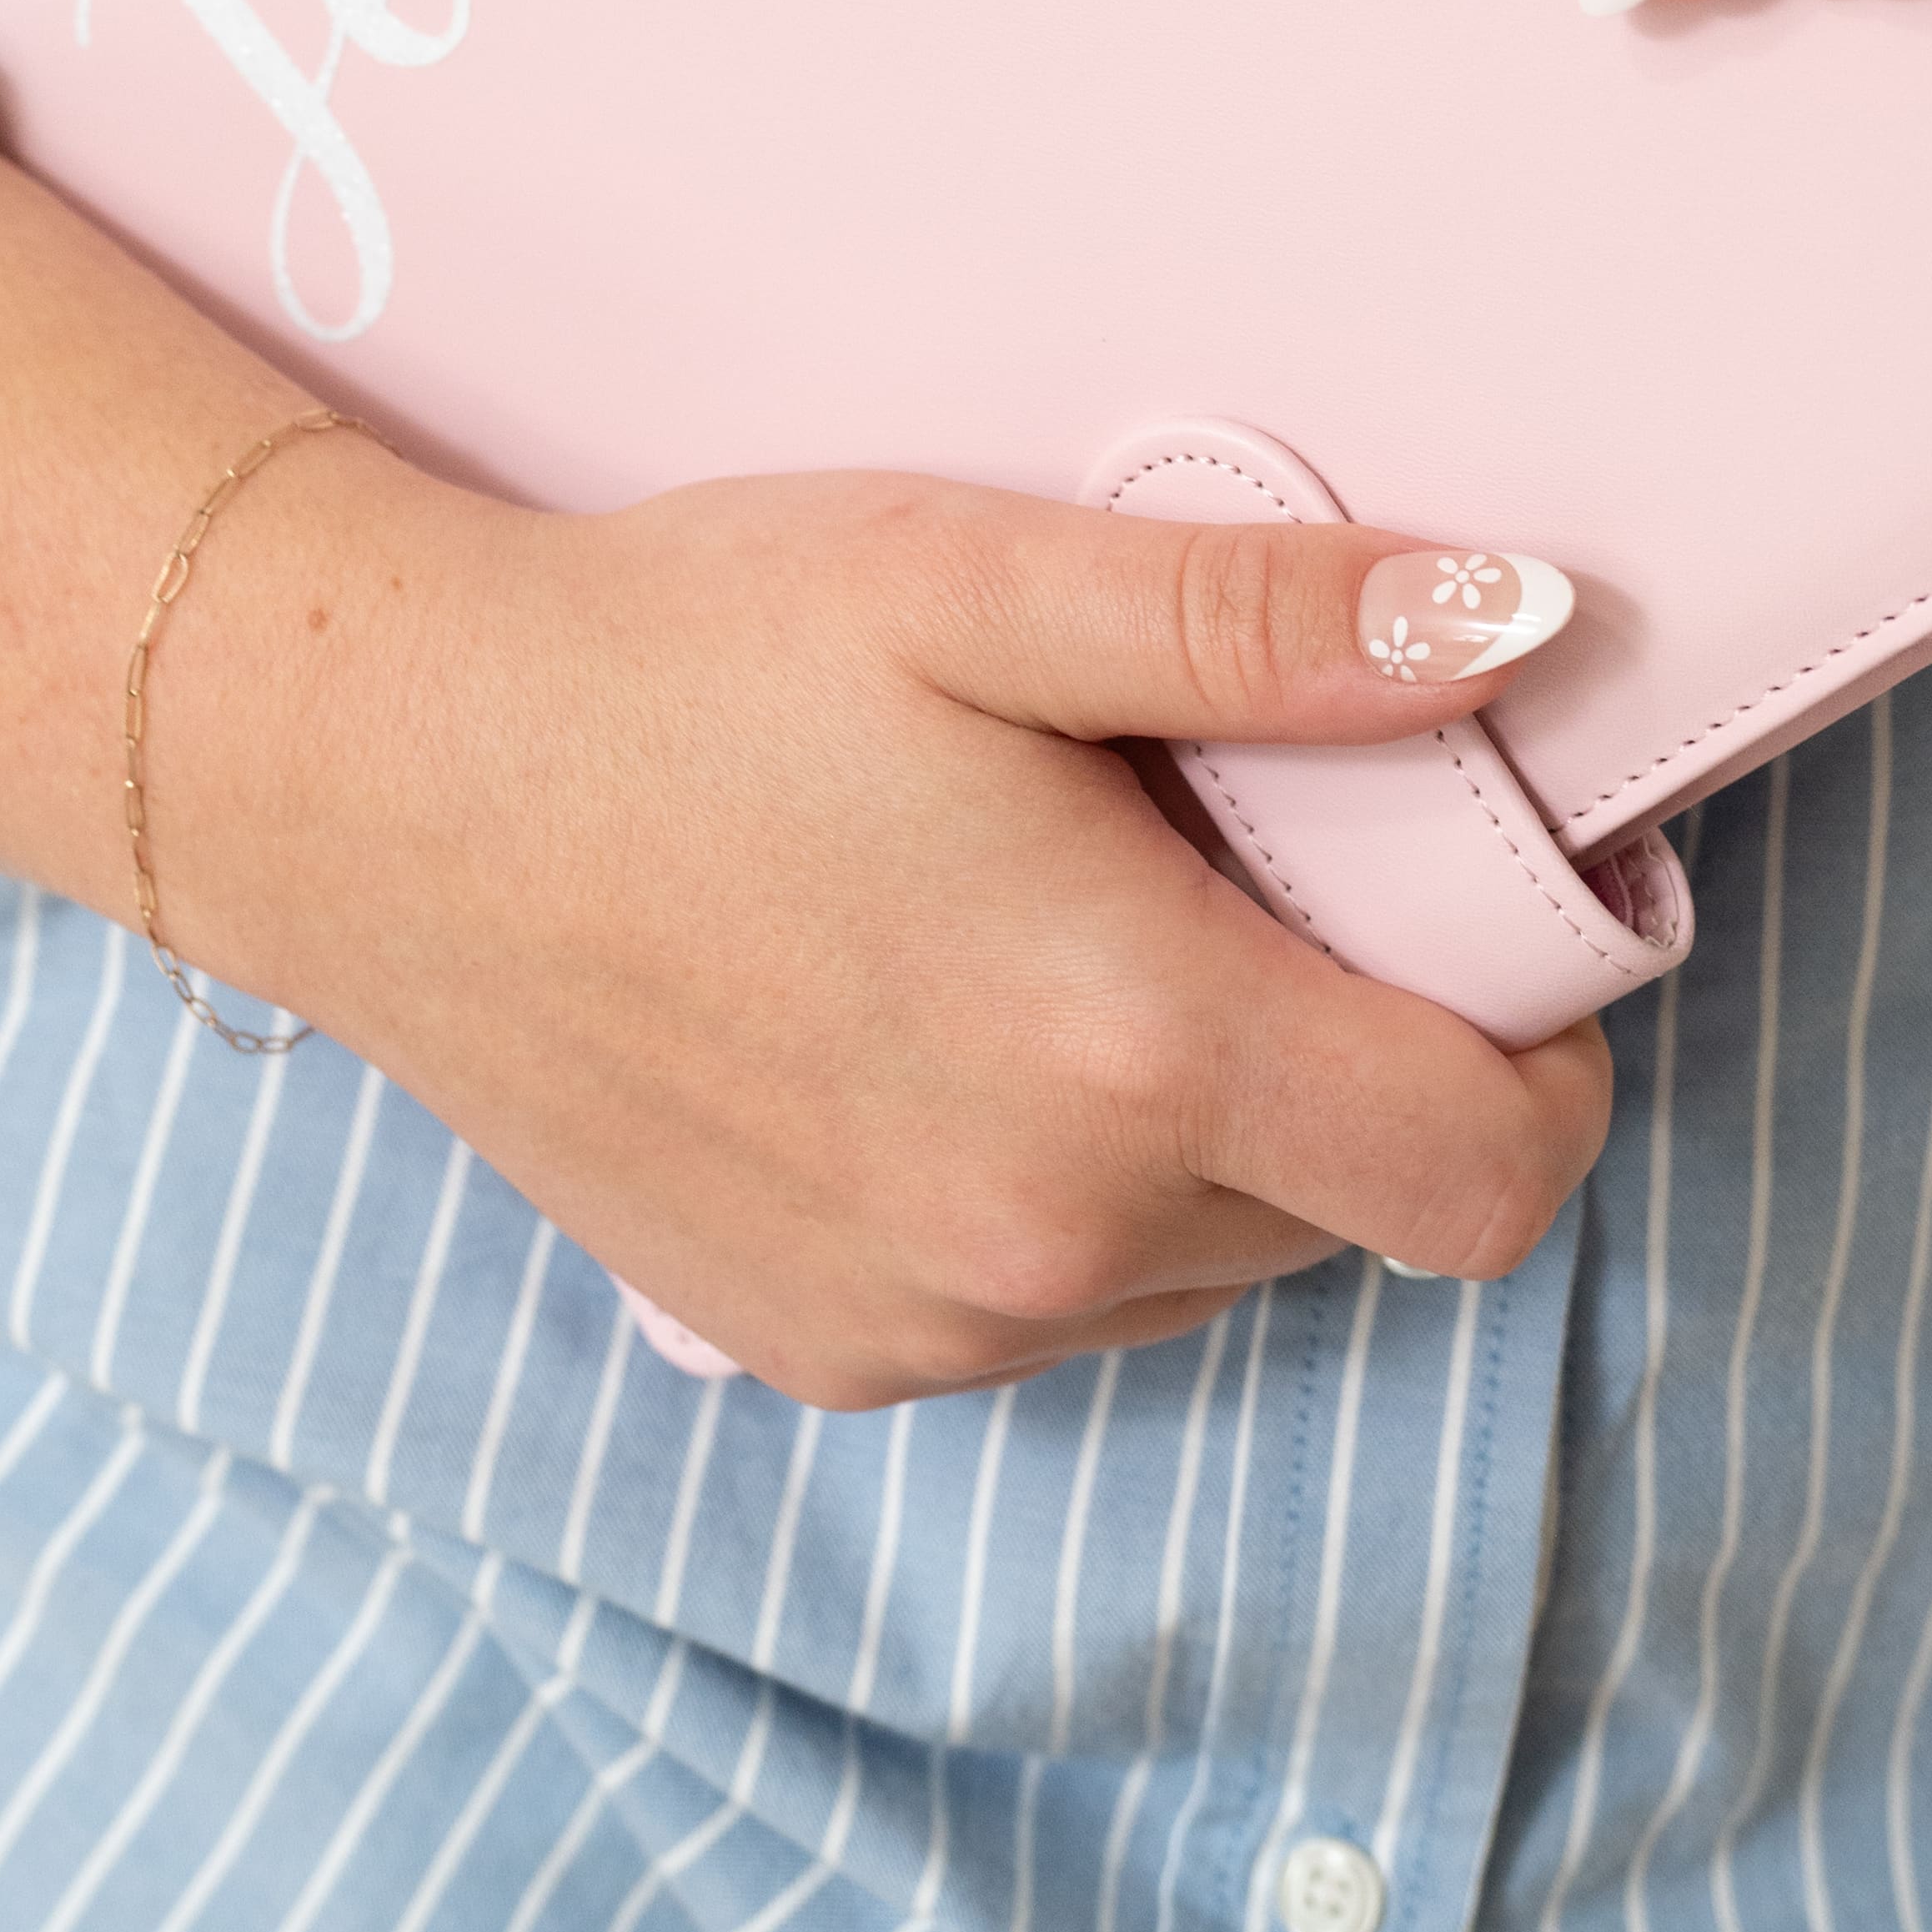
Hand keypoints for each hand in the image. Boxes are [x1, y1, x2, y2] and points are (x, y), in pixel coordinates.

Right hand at [207, 465, 1615, 1407]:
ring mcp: (926, 1322)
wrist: (384, 782)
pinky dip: (1064, 1182)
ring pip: (1209, 1260)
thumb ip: (1266, 621)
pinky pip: (1051, 1302)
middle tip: (1240, 859)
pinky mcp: (819, 1349)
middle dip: (1361, 1050)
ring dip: (1210, 1122)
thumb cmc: (684, 654)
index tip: (1497, 918)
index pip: (1491, 1170)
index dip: (1547, 1053)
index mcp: (1127, 1049)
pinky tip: (944, 1014)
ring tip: (1072, 920)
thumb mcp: (978, 581)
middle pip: (1354, 1203)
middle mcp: (1046, 1240)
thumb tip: (1525, 622)